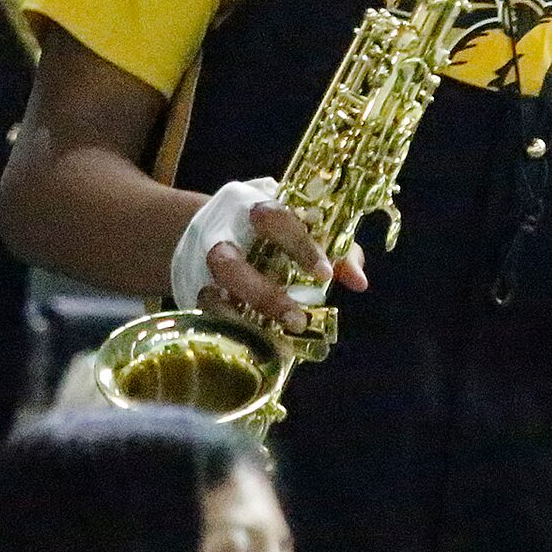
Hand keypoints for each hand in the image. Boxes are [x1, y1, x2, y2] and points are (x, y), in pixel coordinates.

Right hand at [175, 178, 369, 331]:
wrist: (204, 227)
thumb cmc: (267, 227)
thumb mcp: (301, 225)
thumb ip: (334, 247)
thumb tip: (358, 281)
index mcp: (252, 208)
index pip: (275, 219)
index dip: (300, 246)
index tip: (325, 274)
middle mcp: (220, 236)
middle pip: (230, 265)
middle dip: (264, 296)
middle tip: (298, 320)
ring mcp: (201, 267)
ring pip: (212, 295)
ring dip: (245, 321)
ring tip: (277, 341)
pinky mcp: (192, 291)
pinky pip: (208, 315)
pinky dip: (232, 329)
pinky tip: (257, 343)